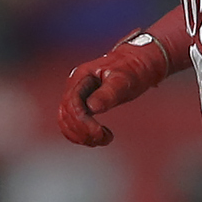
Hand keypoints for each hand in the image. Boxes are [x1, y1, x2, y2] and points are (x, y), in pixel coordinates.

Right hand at [57, 31, 181, 146]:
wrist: (137, 62)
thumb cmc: (132, 69)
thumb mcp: (123, 80)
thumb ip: (107, 93)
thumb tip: (92, 108)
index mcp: (81, 77)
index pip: (71, 104)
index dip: (82, 122)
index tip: (100, 133)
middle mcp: (74, 86)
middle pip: (65, 115)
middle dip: (82, 131)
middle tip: (104, 138)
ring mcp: (76, 95)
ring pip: (65, 121)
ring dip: (80, 135)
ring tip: (103, 139)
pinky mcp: (81, 104)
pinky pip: (72, 122)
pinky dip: (81, 134)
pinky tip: (97, 137)